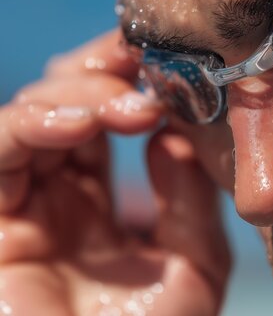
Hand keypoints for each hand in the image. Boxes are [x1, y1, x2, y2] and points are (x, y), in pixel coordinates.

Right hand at [0, 30, 229, 315]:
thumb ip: (190, 197)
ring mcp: (21, 204)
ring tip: (129, 107)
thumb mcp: (195, 263)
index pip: (109, 118)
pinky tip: (84, 124)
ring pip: (33, 112)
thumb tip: (174, 137)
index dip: (136, 83)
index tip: (174, 64)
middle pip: (68, 102)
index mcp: (101, 202)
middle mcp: (57, 196)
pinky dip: (36, 123)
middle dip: (107, 73)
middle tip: (148, 67)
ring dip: (80, 93)